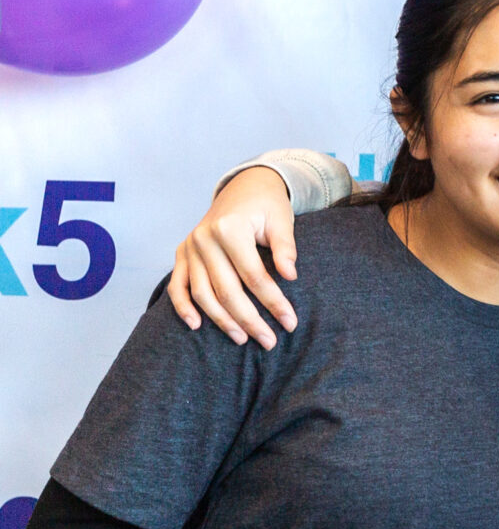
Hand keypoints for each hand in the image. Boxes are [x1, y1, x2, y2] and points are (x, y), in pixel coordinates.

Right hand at [170, 167, 298, 347]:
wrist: (244, 187)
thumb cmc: (267, 206)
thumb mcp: (282, 220)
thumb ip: (285, 247)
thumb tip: (290, 276)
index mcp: (230, 229)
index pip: (254, 276)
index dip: (273, 302)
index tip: (290, 323)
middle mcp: (204, 239)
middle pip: (227, 290)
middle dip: (250, 319)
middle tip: (269, 342)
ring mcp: (189, 247)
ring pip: (202, 293)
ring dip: (221, 320)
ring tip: (243, 338)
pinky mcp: (181, 253)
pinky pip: (178, 285)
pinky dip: (182, 307)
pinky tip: (196, 325)